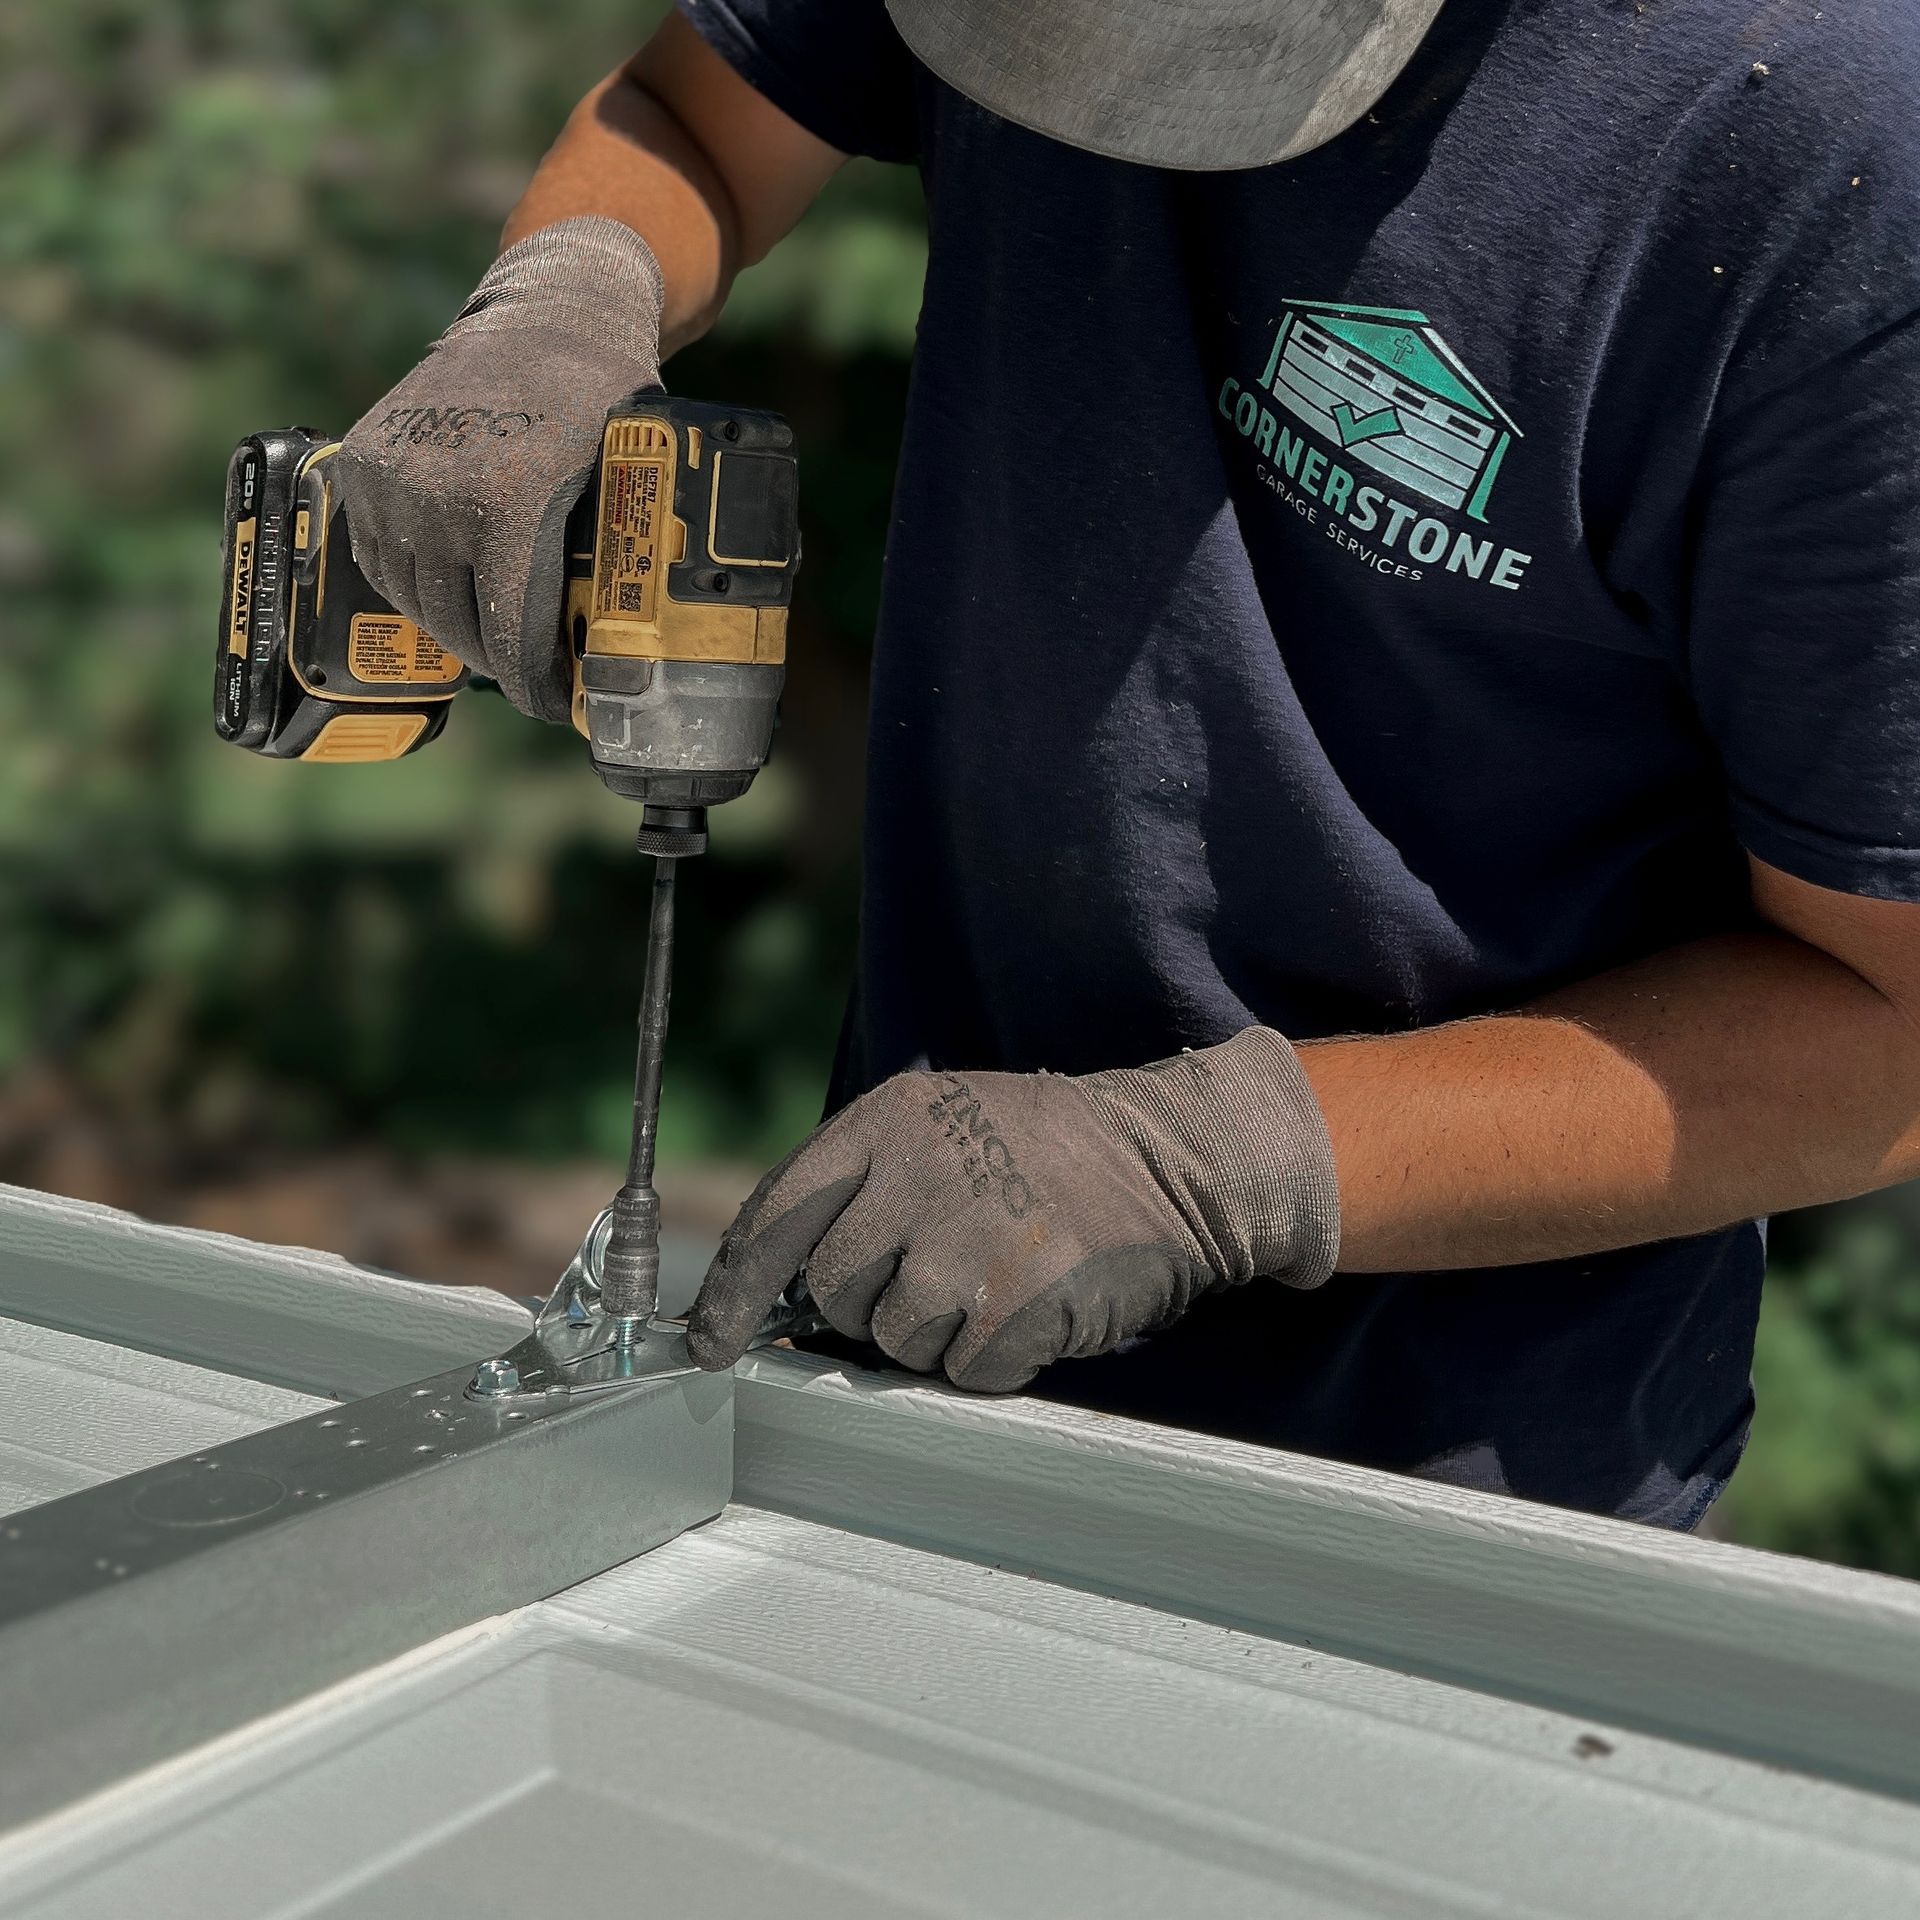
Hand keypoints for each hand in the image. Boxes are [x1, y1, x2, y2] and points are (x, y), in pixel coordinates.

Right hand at [330, 216, 663, 721]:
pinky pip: (377, 555)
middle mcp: (435, 499)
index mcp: (506, 510)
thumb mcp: (626, 481)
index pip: (510, 638)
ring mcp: (390, 480)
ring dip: (451, 628)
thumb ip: (616, 561)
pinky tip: (446, 594)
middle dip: (499, 662)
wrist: (544, 314)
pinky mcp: (362, 463)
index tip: (553, 704)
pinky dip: (410, 585)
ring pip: (413, 598)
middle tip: (528, 675)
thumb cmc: (602, 399)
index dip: (534, 685)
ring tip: (489, 638)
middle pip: (460, 627)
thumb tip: (636, 652)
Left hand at [686, 1028, 1340, 1390]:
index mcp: (889, 1121)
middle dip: (872, 1304)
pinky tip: (1033, 1307)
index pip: (778, 1214)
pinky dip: (996, 1358)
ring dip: (939, 1333)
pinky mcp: (1021, 1298)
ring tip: (996, 1280)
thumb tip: (771, 1294)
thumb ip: (858, 1191)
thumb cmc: (1044, 1155)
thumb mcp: (941, 1130)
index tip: (714, 1340)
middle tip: (939, 1275)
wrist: (1172, 1159)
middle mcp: (921, 1171)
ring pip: (897, 1338)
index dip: (736, 1289)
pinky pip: (966, 1370)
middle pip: (835, 1290)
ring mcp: (972, 1236)